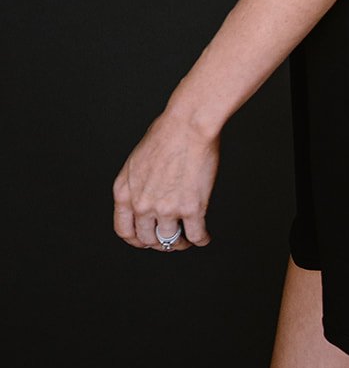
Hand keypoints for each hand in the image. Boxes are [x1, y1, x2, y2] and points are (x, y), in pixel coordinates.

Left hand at [112, 106, 219, 251]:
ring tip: (188, 238)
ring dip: (180, 243)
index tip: (146, 240)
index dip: (136, 239)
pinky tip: (204, 237)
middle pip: (147, 239)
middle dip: (159, 242)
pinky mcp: (191, 208)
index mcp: (125, 192)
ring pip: (171, 240)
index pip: (124, 230)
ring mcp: (166, 209)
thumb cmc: (167, 132)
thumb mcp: (137, 159)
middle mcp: (142, 204)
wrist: (189, 124)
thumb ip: (137, 183)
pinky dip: (201, 239)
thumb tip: (147, 194)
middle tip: (170, 238)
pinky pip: (196, 235)